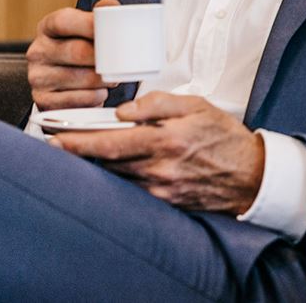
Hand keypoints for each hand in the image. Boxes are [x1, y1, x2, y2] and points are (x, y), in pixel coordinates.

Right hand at [26, 0, 119, 110]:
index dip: (89, 24)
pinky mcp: (44, 101)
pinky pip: (77, 100)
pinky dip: (95, 97)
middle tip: (121, 61)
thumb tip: (112, 8)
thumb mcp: (86, 27)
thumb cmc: (80, 49)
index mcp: (48, 27)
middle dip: (105, 57)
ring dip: (103, 80)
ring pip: (81, 78)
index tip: (111, 29)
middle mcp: (39, 51)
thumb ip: (101, 13)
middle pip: (77, 51)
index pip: (64, 21)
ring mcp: (38, 77)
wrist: (65, 82)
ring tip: (111, 77)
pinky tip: (99, 92)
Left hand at [49, 91, 265, 214]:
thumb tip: (123, 110)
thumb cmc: (223, 135)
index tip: (56, 138)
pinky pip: (132, 189)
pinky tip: (109, 167)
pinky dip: (117, 177)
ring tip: (77, 152)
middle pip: (107, 163)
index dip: (80, 142)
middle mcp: (159, 170)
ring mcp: (160, 190)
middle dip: (78, 154)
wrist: (251, 175)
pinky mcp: (165, 202)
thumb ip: (158, 104)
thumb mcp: (196, 105)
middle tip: (54, 145)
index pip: (112, 143)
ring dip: (95, 166)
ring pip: (116, 177)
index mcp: (166, 141)